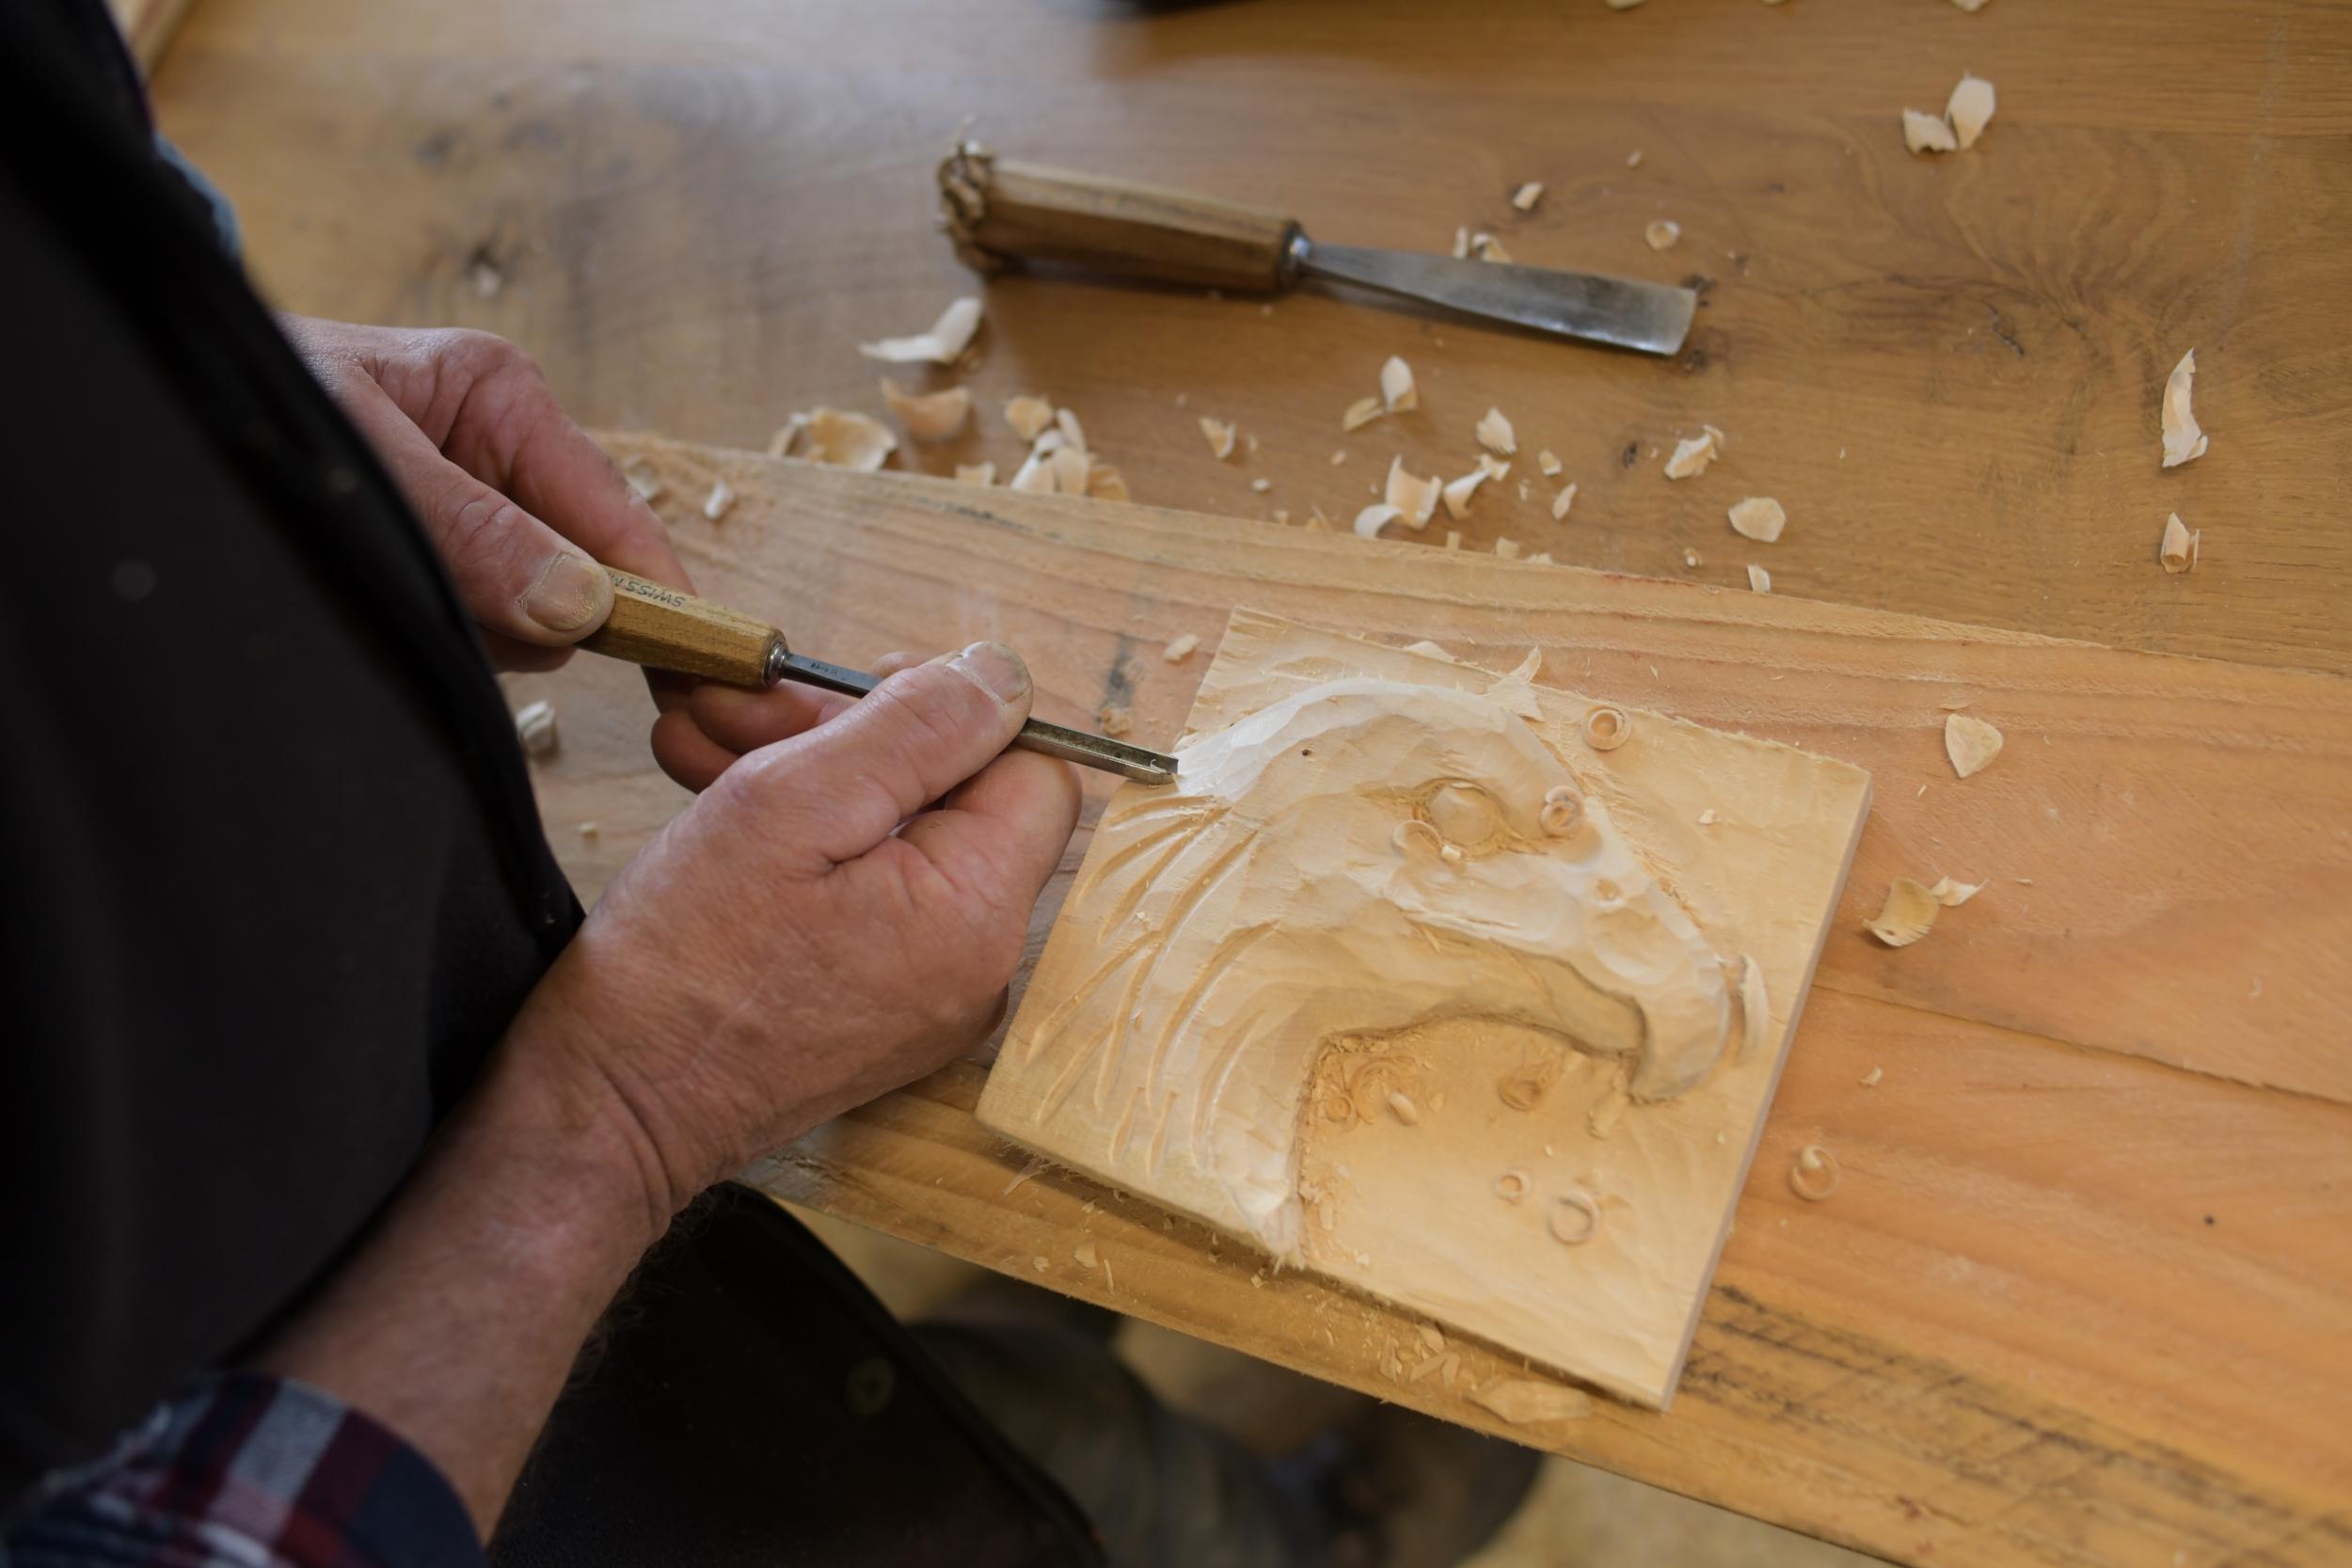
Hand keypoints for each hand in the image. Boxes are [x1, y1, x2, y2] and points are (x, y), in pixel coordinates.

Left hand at [282, 315, 688, 671]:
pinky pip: (484, 625)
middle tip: (444, 609)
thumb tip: (580, 606)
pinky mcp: (445, 554)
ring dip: (478, 630)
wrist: (149, 395)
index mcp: (504, 399)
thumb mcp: (362, 461)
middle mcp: (504, 452)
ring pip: (533, 612)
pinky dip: (448, 633)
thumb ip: (468, 532)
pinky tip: (388, 599)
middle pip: (583, 573)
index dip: (658, 595)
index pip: (617, 514)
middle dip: (531, 615)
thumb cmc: (251, 397)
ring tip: (390, 589)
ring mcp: (478, 508)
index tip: (696, 668)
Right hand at [510, 639, 1081, 1213]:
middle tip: (735, 707)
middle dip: (848, 736)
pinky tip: (714, 794)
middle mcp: (978, 963)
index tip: (853, 694)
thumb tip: (1003, 674)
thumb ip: (915, 729)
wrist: (607, 1113)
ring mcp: (931, 993)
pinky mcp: (880, 1007)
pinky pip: (868, 894)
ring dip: (807, 776)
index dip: (952, 713)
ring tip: (696, 742)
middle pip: (954, 799)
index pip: (1031, 770)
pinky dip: (803, 841)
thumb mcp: (792, 805)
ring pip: (898, 838)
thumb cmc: (681, 967)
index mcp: (977, 912)